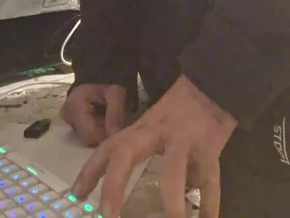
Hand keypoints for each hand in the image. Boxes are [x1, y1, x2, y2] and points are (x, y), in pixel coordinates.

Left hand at [71, 75, 236, 217]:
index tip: (76, 194)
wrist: (213, 85)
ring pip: (173, 172)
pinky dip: (209, 205)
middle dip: (115, 184)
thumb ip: (147, 150)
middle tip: (108, 215)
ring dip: (172, 202)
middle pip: (128, 153)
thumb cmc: (182, 107)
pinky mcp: (209, 147)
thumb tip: (136, 185)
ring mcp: (184, 139)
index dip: (91, 169)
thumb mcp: (157, 123)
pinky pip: (209, 180)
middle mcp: (158, 132)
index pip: (110, 146)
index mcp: (142, 128)